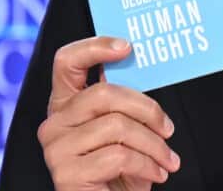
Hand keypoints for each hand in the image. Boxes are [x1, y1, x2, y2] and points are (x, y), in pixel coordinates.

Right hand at [38, 36, 181, 189]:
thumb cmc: (120, 172)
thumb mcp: (123, 133)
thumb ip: (122, 103)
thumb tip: (141, 68)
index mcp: (66, 105)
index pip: (66, 61)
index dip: (95, 47)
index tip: (128, 46)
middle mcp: (54, 123)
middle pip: (104, 93)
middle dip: (146, 109)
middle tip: (168, 128)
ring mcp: (56, 149)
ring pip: (116, 126)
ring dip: (153, 145)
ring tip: (166, 159)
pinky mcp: (66, 174)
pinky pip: (118, 156)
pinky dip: (147, 165)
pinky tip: (156, 173)